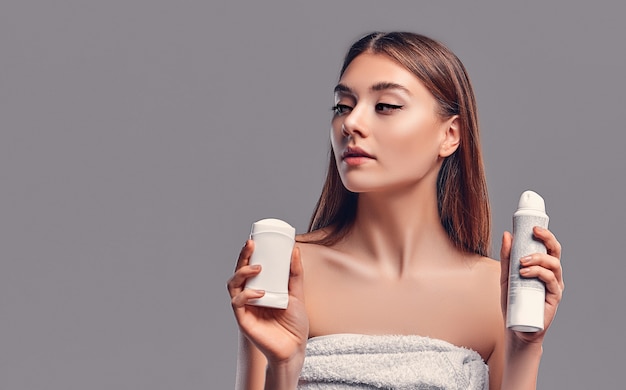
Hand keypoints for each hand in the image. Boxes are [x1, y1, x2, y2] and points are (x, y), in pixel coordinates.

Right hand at [227, 240, 308, 364]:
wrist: (294, 348)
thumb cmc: (294, 324)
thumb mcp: (297, 294)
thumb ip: (295, 274)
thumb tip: (294, 250)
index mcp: (260, 289)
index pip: (250, 268)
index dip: (248, 253)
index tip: (254, 239)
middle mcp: (249, 296)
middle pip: (238, 272)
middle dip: (242, 256)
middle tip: (251, 244)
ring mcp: (245, 308)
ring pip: (233, 285)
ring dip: (242, 272)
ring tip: (257, 267)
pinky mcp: (243, 320)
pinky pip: (237, 303)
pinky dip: (246, 295)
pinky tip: (259, 293)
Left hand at [500, 227, 563, 344]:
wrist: (515, 326)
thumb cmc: (513, 300)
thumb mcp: (506, 275)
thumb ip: (507, 257)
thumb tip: (508, 235)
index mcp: (542, 267)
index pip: (548, 247)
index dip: (545, 235)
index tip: (533, 226)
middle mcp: (551, 274)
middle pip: (555, 252)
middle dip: (547, 239)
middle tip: (533, 233)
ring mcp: (554, 286)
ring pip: (554, 265)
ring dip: (538, 258)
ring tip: (521, 262)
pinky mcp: (554, 298)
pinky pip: (551, 281)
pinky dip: (539, 273)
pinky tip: (525, 273)